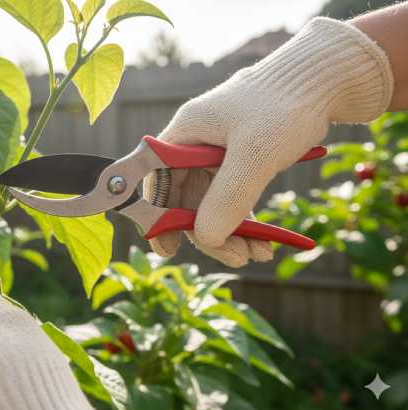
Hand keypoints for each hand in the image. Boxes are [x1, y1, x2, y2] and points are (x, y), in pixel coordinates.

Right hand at [146, 17, 393, 266]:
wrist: (326, 77)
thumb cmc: (285, 105)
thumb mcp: (255, 154)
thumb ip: (227, 197)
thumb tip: (207, 238)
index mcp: (185, 132)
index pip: (157, 181)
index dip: (159, 216)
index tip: (169, 249)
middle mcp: (195, 142)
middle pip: (187, 198)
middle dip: (210, 231)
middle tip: (238, 258)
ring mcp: (218, 150)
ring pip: (213, 201)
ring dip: (233, 231)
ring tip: (259, 253)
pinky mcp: (242, 155)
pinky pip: (234, 195)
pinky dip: (247, 218)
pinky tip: (266, 240)